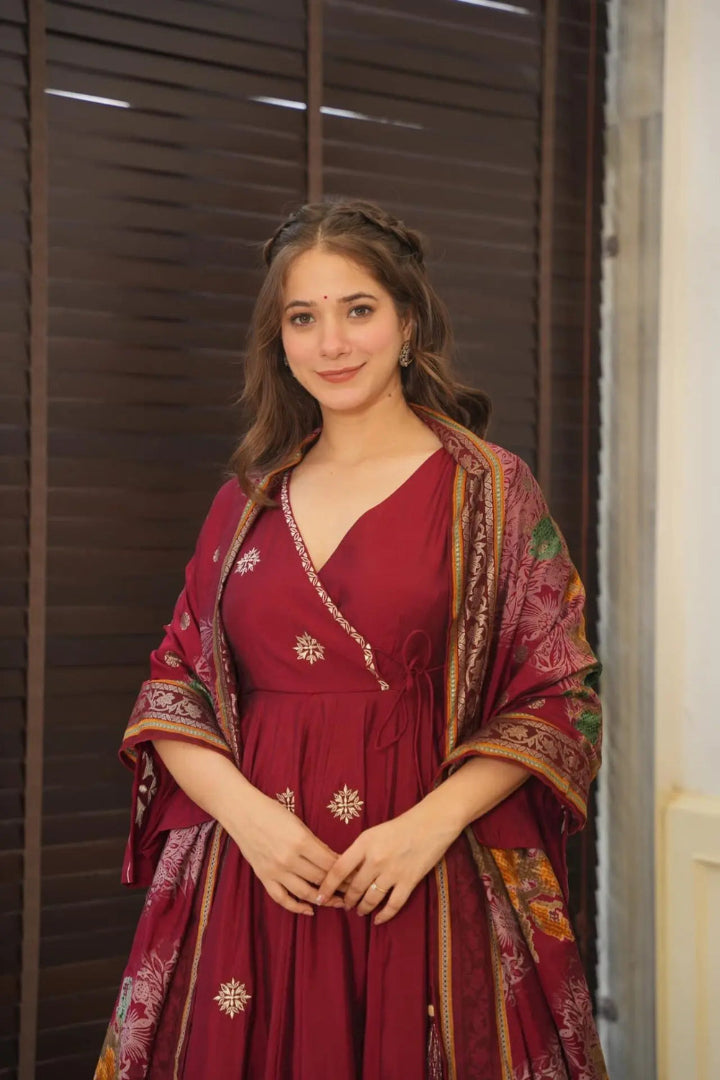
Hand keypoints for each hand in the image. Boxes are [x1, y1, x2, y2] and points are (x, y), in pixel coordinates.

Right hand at [229, 790, 344, 915]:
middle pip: (320, 879)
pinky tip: (309, 910)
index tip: (356, 876)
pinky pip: (282, 899)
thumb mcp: (299, 823)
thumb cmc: (272, 812)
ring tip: (337, 902)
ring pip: (304, 893)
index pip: (330, 863)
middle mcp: (289, 859)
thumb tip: (334, 860)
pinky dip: (296, 907)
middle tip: (352, 891)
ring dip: (323, 900)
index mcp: (301, 842)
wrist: (242, 812)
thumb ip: (315, 843)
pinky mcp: (264, 877)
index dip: (345, 872)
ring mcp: (275, 871)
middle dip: (339, 887)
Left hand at [316, 804, 461, 924]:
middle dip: (347, 900)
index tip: (319, 897)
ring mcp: (393, 872)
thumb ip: (359, 851)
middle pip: (354, 887)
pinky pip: (393, 905)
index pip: (338, 869)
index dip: (327, 886)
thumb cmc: (401, 825)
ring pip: (371, 898)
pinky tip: (378, 920)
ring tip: (360, 911)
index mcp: (364, 843)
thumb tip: (344, 872)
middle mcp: (375, 859)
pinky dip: (384, 915)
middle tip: (344, 905)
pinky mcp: (409, 881)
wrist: (431, 822)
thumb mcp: (374, 833)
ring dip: (363, 908)